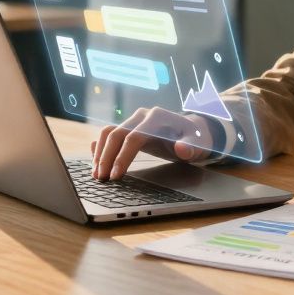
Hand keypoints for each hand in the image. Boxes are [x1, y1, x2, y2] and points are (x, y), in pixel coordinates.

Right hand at [91, 107, 214, 180]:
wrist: (194, 131)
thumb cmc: (195, 139)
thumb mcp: (198, 145)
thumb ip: (190, 147)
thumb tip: (182, 149)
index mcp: (157, 117)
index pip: (134, 137)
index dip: (123, 157)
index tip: (116, 176)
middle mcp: (142, 115)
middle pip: (117, 134)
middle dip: (106, 157)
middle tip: (101, 178)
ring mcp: (134, 119)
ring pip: (109, 133)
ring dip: (100, 153)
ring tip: (97, 174)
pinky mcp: (130, 127)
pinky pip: (110, 133)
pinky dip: (101, 147)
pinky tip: (95, 160)